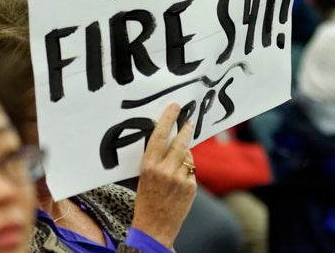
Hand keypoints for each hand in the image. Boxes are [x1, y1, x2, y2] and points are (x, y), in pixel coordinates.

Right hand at [129, 103, 197, 247]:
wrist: (154, 227)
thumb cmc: (145, 199)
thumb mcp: (143, 176)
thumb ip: (156, 159)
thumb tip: (170, 140)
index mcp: (148, 166)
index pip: (160, 136)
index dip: (168, 119)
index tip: (174, 107)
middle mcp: (165, 171)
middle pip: (180, 142)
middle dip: (186, 129)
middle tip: (189, 120)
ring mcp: (180, 179)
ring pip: (187, 156)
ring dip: (184, 154)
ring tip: (177, 161)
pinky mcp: (190, 187)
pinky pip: (191, 171)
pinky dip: (187, 171)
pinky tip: (179, 181)